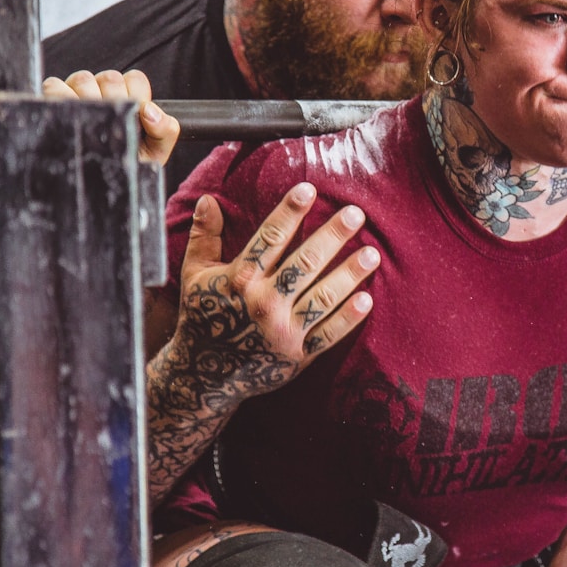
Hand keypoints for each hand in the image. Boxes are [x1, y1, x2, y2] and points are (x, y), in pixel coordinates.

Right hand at [42, 68, 180, 164]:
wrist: (107, 183)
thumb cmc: (127, 162)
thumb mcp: (155, 151)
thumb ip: (165, 129)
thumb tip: (150, 111)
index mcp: (129, 96)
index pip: (135, 78)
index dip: (136, 93)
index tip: (135, 115)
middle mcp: (104, 90)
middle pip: (109, 77)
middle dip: (114, 100)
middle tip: (113, 125)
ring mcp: (78, 92)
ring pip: (83, 79)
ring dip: (89, 100)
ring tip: (93, 126)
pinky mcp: (54, 98)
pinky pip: (54, 86)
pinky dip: (60, 98)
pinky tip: (72, 120)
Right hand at [168, 183, 378, 400]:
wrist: (205, 377)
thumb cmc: (202, 317)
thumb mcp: (194, 275)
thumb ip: (204, 237)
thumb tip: (208, 198)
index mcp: (239, 280)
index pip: (269, 238)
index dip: (290, 212)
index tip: (309, 189)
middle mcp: (263, 303)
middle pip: (304, 263)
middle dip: (332, 236)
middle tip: (356, 214)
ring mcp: (283, 331)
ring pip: (323, 296)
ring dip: (349, 274)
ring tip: (372, 253)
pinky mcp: (297, 355)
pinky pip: (328, 334)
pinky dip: (348, 318)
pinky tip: (367, 299)